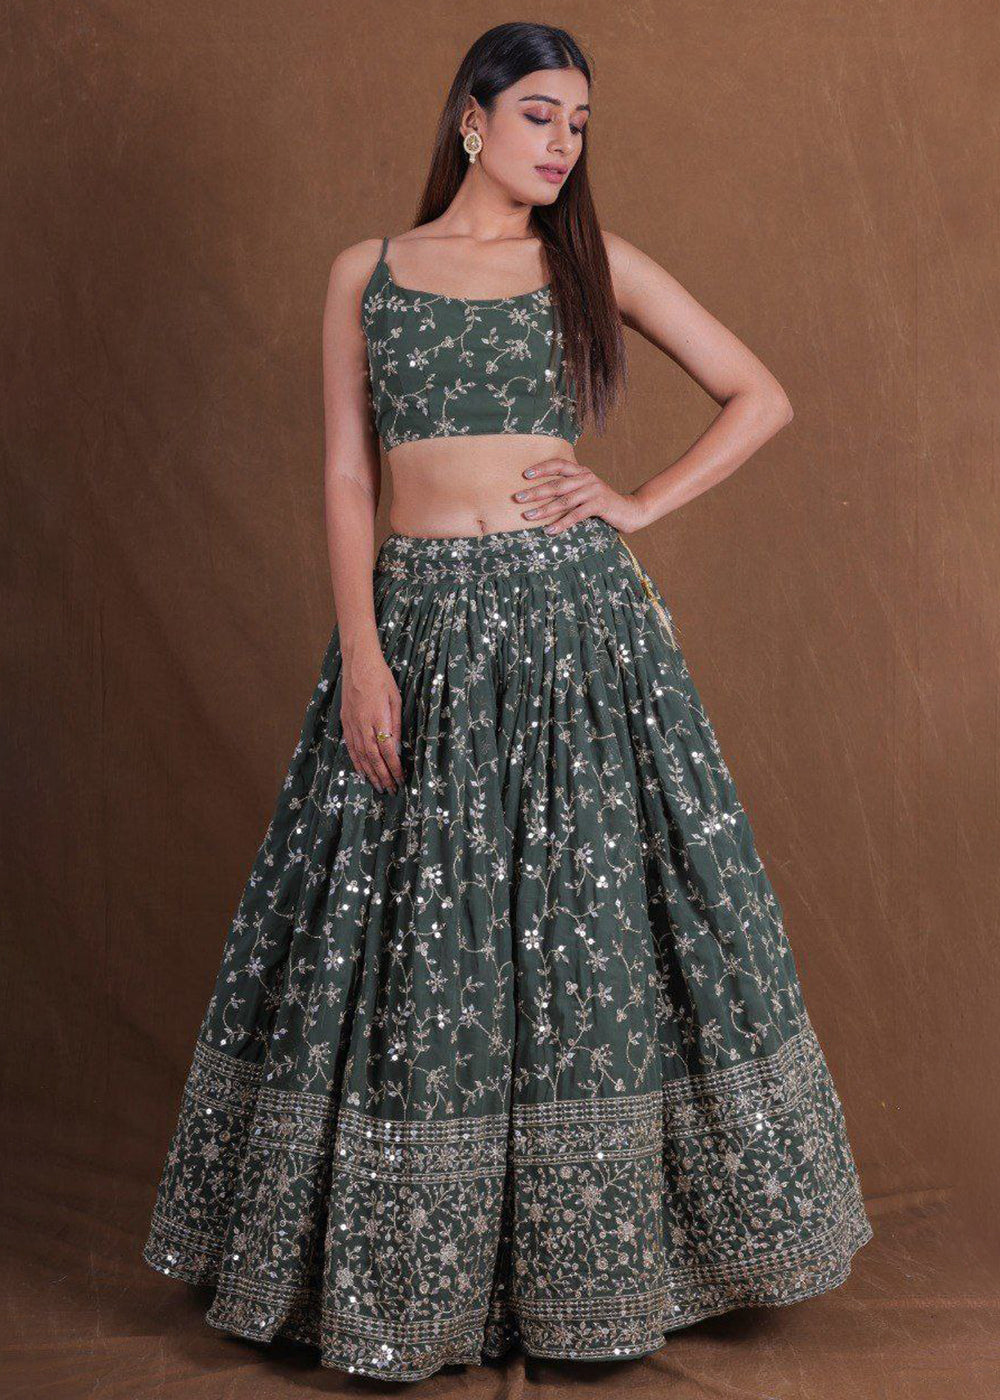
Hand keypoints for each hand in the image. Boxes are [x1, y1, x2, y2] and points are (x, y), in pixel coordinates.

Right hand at [339, 640, 404, 793]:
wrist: (357, 663)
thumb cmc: (381, 678)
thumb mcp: (395, 699)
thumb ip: (396, 724)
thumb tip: (397, 747)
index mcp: (378, 718)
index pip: (387, 750)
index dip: (394, 767)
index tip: (401, 779)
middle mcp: (363, 724)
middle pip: (372, 757)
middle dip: (383, 776)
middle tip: (391, 790)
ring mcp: (352, 724)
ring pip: (360, 755)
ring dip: (370, 773)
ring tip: (378, 787)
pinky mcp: (345, 722)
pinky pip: (351, 748)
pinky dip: (357, 762)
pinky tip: (362, 772)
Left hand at [512, 458, 646, 534]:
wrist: (630, 510)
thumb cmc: (601, 503)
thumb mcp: (585, 492)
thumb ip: (569, 489)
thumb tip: (541, 496)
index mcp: (581, 472)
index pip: (559, 464)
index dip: (542, 468)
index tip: (525, 474)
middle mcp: (587, 478)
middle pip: (557, 484)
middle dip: (535, 491)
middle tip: (518, 498)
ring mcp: (594, 490)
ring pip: (564, 500)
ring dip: (544, 509)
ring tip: (528, 516)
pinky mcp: (600, 504)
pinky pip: (576, 514)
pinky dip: (562, 523)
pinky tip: (550, 531)